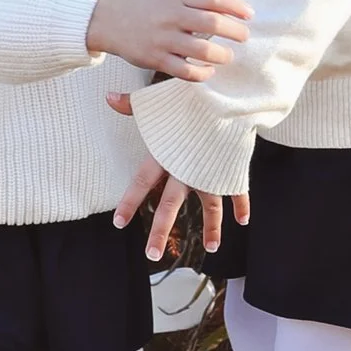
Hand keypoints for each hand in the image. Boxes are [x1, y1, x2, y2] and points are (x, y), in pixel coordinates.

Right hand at [85, 0, 252, 83]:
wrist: (109, 20)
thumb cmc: (146, 6)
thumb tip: (231, 8)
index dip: (236, 6)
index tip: (250, 15)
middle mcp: (170, 15)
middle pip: (213, 24)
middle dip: (235, 32)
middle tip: (244, 37)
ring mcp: (162, 38)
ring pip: (203, 50)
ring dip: (222, 55)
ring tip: (228, 56)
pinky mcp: (155, 58)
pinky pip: (185, 70)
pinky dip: (202, 73)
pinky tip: (209, 72)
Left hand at [105, 112, 250, 262]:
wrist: (231, 95)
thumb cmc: (192, 97)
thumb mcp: (162, 101)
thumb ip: (134, 105)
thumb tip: (108, 97)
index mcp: (166, 154)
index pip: (142, 182)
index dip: (129, 202)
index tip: (119, 222)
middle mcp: (187, 168)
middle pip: (171, 205)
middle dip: (160, 231)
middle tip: (151, 256)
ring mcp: (212, 171)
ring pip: (211, 206)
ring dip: (211, 228)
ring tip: (212, 248)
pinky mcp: (232, 168)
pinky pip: (238, 191)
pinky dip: (241, 206)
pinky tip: (242, 222)